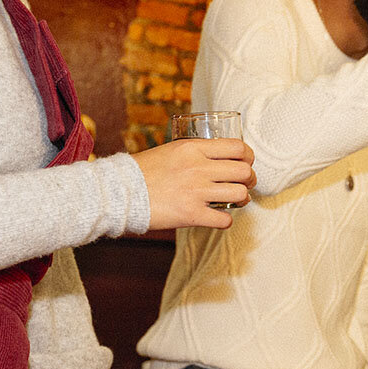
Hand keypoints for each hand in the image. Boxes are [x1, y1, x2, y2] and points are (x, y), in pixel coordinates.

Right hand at [132, 138, 255, 229]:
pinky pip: (224, 220)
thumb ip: (195, 153)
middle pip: (244, 172)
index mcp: (193, 148)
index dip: (249, 156)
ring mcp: (196, 192)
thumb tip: (218, 157)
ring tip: (236, 200)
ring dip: (242, 199)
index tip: (247, 162)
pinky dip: (225, 220)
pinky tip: (218, 217)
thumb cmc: (144, 172)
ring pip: (240, 194)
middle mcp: (198, 168)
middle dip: (250, 179)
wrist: (118, 193)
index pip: (238, 148)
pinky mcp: (191, 214)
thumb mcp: (171, 151)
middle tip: (245, 184)